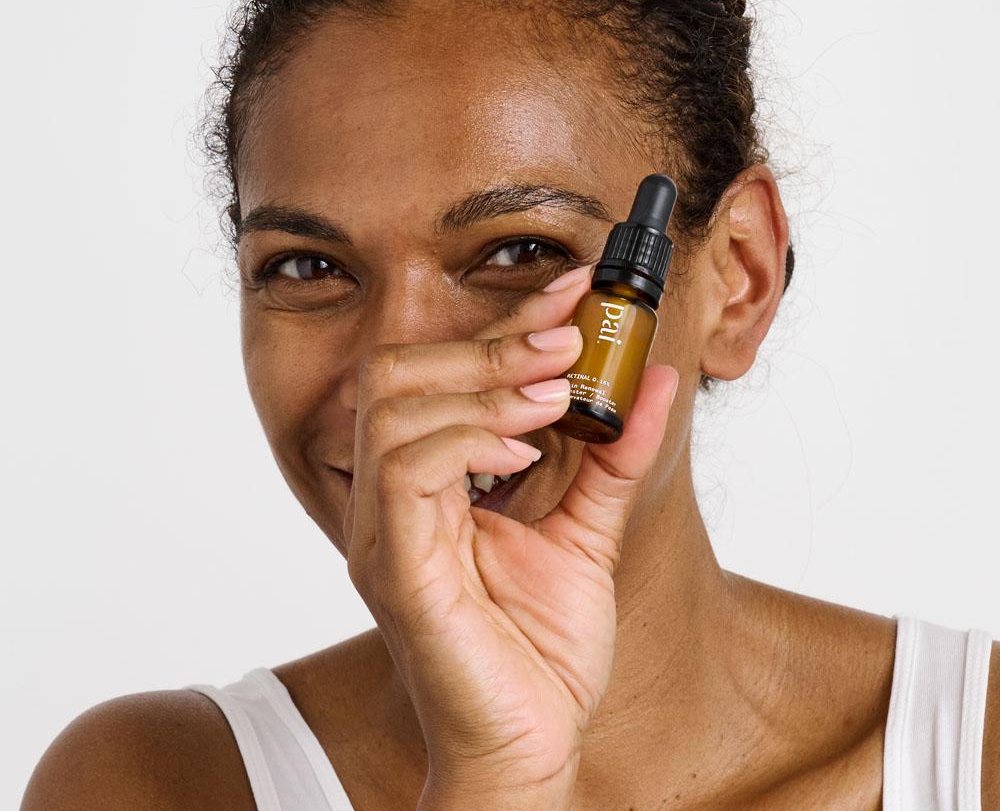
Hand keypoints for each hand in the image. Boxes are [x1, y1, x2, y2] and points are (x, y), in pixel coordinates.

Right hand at [342, 264, 680, 805]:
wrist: (529, 748)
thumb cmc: (541, 649)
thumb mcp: (589, 531)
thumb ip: (613, 456)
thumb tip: (651, 380)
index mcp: (428, 483)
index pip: (444, 373)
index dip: (509, 323)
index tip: (576, 290)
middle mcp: (392, 498)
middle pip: (401, 372)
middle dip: (492, 343)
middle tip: (569, 337)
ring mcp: (386, 533)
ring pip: (397, 409)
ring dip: (485, 384)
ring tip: (556, 394)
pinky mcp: (398, 569)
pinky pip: (406, 472)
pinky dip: (466, 438)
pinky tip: (522, 449)